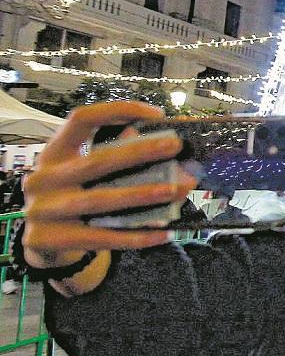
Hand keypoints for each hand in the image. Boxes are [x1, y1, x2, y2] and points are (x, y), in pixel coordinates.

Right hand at [22, 103, 196, 294]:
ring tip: (175, 190)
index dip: (118, 111)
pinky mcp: (50, 239)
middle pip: (97, 161)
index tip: (156, 115)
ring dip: (141, 194)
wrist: (38, 243)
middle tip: (175, 146)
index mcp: (54, 153)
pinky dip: (136, 236)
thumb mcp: (83, 175)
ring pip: (100, 200)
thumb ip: (115, 158)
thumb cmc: (71, 198)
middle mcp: (44, 178)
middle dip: (140, 152)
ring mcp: (43, 210)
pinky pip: (102, 238)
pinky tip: (163, 234)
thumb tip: (163, 145)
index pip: (82, 119)